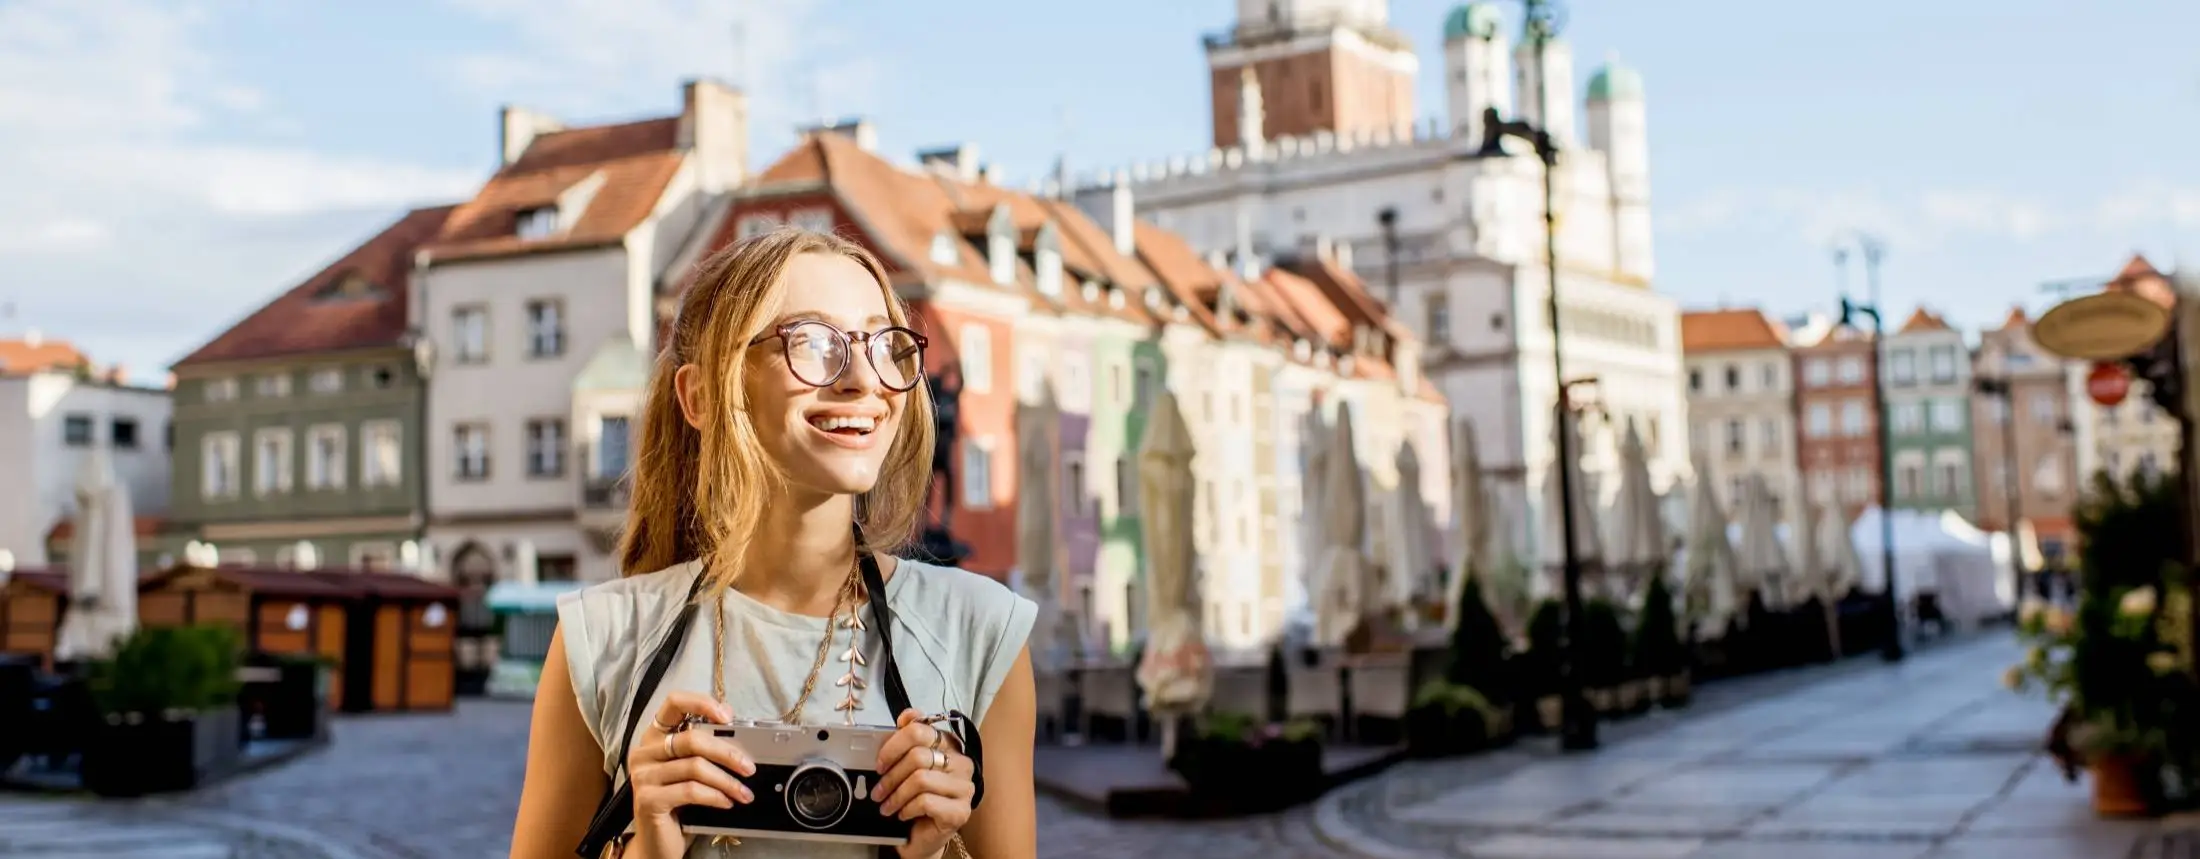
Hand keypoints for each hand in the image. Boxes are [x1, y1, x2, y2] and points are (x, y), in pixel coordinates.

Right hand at [626, 692, 755, 857]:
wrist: (658, 842)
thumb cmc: (679, 802)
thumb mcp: (692, 770)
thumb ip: (705, 745)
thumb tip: (729, 714)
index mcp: (655, 737)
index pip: (674, 703)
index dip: (702, 703)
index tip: (727, 716)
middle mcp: (644, 752)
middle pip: (691, 739)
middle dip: (727, 752)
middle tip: (749, 767)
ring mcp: (642, 776)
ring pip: (695, 767)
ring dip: (727, 781)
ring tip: (744, 792)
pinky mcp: (647, 799)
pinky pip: (691, 790)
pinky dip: (715, 796)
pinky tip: (727, 802)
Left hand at [872, 709, 974, 858]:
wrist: (922, 835)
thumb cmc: (916, 798)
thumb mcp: (908, 766)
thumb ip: (908, 738)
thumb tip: (907, 715)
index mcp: (950, 746)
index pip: (920, 731)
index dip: (894, 745)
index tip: (880, 762)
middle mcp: (962, 763)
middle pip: (918, 756)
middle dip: (891, 775)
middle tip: (879, 790)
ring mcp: (965, 788)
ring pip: (920, 779)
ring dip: (896, 795)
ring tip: (887, 805)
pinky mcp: (961, 811)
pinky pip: (926, 802)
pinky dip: (907, 808)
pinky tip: (903, 814)